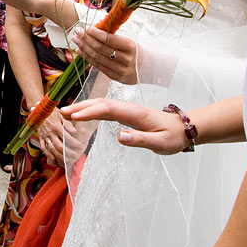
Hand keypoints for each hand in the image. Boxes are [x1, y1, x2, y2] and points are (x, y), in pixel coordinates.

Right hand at [35, 108, 78, 166]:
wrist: (38, 110)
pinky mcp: (41, 139)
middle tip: (75, 155)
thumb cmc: (52, 112)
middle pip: (59, 146)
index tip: (80, 146)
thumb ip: (67, 124)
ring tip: (66, 161)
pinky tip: (54, 161)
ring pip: (51, 150)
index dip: (73, 143)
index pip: (66, 137)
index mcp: (56, 126)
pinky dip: (49, 156)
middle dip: (67, 152)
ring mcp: (44, 137)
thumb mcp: (61, 115)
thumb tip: (74, 132)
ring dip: (59, 156)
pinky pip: (44, 149)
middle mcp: (49, 133)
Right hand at [62, 99, 186, 154]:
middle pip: (101, 104)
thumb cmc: (173, 137)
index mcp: (135, 113)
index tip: (74, 116)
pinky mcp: (126, 114)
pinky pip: (106, 110)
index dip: (90, 111)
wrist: (184, 128)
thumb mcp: (160, 143)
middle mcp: (129, 108)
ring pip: (102, 105)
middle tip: (62, 112)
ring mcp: (127, 110)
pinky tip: (83, 114)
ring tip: (66, 112)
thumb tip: (119, 137)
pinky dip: (92, 110)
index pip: (108, 109)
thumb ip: (140, 140)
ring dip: (84, 107)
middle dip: (81, 107)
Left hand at [72, 26, 137, 84]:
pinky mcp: (116, 78)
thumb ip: (112, 37)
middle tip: (77, 32)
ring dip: (84, 49)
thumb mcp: (128, 41)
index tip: (86, 28)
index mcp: (130, 46)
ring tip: (76, 41)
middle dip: (87, 39)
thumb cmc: (134, 51)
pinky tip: (81, 51)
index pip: (110, 39)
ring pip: (98, 59)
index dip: (96, 33)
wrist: (148, 68)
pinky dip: (88, 59)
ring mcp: (121, 70)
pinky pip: (99, 67)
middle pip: (101, 49)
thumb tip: (93, 29)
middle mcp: (126, 59)